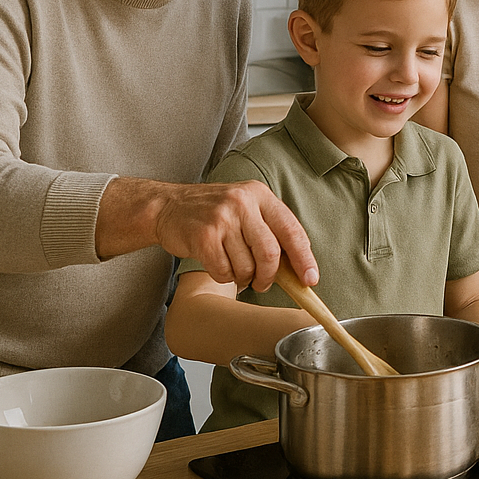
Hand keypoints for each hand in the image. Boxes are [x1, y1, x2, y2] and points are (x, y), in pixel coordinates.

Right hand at [108, 178, 317, 291]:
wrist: (168, 206)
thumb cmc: (214, 213)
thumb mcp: (246, 208)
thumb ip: (270, 230)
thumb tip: (298, 267)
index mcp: (260, 195)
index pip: (291, 230)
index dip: (304, 258)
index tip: (310, 279)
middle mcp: (243, 203)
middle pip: (270, 252)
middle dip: (270, 276)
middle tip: (264, 284)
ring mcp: (222, 218)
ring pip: (247, 265)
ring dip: (245, 278)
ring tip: (237, 271)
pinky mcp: (203, 236)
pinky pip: (224, 270)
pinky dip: (225, 277)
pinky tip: (220, 268)